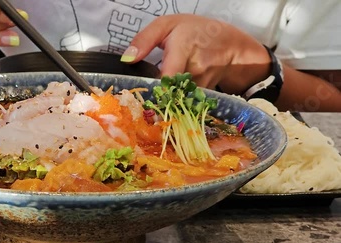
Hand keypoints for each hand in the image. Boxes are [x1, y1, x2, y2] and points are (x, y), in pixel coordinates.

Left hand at [122, 14, 271, 93]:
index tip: (140, 94)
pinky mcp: (205, 96)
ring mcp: (203, 84)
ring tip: (157, 96)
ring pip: (177, 99)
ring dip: (165, 100)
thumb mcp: (168, 25)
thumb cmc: (196, 31)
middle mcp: (195, 69)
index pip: (167, 75)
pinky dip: (176, 102)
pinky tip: (171, 97)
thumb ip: (145, 40)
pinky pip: (185, 103)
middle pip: (168, 91)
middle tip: (142, 99)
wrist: (229, 45)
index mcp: (183, 48)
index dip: (153, 87)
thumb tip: (127, 59)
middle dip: (155, 95)